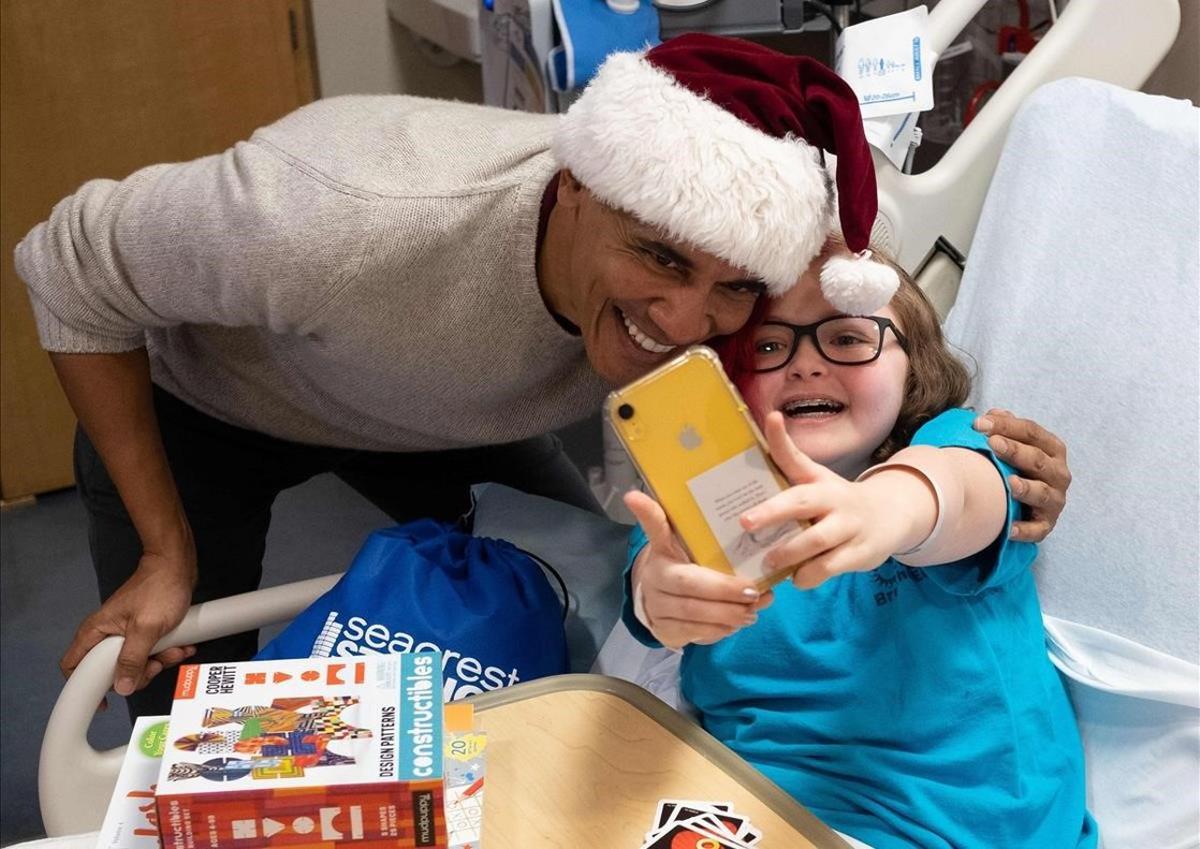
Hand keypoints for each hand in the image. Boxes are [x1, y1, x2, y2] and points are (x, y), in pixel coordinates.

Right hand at [61, 549, 197, 704]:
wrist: (178, 565)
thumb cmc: (159, 588)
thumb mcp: (146, 629)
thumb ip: (132, 659)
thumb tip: (122, 687)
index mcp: (96, 632)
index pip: (74, 666)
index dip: (83, 687)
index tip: (104, 702)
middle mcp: (107, 634)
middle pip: (113, 671)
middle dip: (139, 672)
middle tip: (156, 664)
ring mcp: (127, 632)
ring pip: (138, 662)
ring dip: (160, 661)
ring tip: (176, 648)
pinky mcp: (145, 630)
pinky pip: (153, 650)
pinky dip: (168, 651)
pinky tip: (183, 646)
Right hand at [624, 490, 771, 649]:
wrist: (661, 603)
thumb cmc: (685, 568)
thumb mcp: (692, 549)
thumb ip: (709, 536)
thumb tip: (722, 539)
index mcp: (662, 550)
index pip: (655, 528)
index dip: (648, 513)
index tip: (634, 495)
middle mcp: (655, 577)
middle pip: (690, 583)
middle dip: (725, 589)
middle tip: (754, 592)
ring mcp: (657, 606)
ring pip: (695, 612)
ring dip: (729, 614)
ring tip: (753, 611)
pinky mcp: (665, 630)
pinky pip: (696, 632)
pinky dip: (721, 630)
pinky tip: (737, 624)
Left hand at [741, 413, 920, 588]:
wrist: (888, 516)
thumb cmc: (836, 499)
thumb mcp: (814, 479)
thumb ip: (786, 459)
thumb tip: (768, 420)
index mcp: (818, 480)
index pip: (797, 457)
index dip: (781, 439)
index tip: (772, 419)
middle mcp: (834, 499)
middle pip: (803, 502)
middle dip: (772, 512)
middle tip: (745, 522)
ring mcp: (849, 526)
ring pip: (817, 540)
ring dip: (789, 553)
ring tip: (768, 561)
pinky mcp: (860, 553)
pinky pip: (829, 567)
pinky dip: (809, 575)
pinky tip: (797, 577)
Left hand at [973, 409, 1070, 541]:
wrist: (1029, 503)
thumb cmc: (1018, 467)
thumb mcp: (1015, 444)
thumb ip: (1005, 428)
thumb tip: (991, 414)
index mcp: (1052, 449)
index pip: (1031, 432)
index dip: (1006, 426)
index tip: (979, 424)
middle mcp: (1058, 473)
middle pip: (1037, 460)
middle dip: (1015, 451)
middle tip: (992, 443)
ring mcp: (1055, 500)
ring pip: (1042, 493)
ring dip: (1026, 489)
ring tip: (1009, 483)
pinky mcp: (1046, 524)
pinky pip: (1037, 529)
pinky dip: (1025, 530)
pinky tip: (1010, 528)